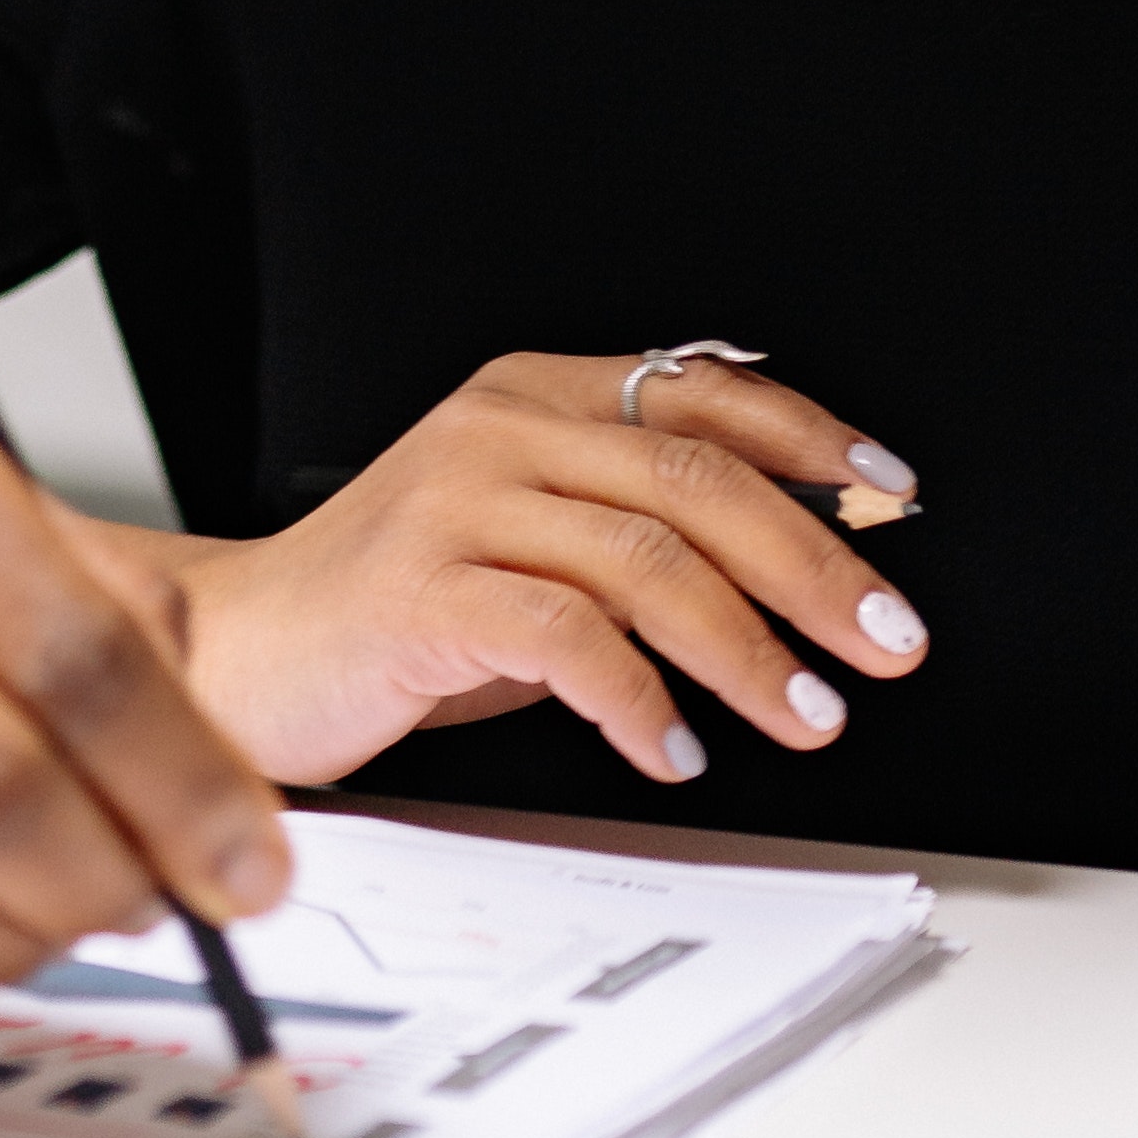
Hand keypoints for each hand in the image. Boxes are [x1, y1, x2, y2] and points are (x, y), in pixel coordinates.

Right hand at [156, 355, 925, 789]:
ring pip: (647, 557)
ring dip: (748, 647)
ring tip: (807, 712)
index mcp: (534, 393)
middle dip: (813, 563)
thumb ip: (635, 529)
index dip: (813, 437)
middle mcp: (499, 428)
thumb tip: (800, 554)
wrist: (243, 656)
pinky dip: (638, 697)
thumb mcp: (529, 541)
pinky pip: (563, 636)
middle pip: (696, 477)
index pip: (703, 390)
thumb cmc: (397, 612)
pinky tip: (676, 747)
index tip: (894, 494)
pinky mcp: (420, 591)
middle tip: (886, 640)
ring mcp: (455, 503)